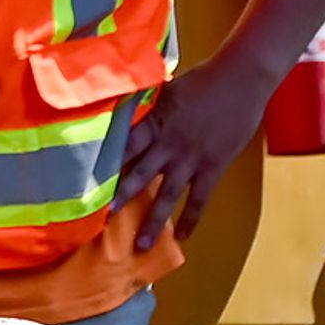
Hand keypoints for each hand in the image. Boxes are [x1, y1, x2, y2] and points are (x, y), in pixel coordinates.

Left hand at [118, 58, 265, 253]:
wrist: (241, 79)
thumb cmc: (202, 79)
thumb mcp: (165, 90)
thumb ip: (145, 106)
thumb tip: (120, 108)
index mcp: (152, 123)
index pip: (121, 148)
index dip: (102, 166)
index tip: (84, 184)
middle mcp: (167, 144)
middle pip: (137, 176)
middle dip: (119, 199)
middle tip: (100, 222)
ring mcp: (190, 158)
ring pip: (167, 195)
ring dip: (153, 221)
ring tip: (140, 245)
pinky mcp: (212, 166)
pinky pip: (200, 199)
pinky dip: (191, 218)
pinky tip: (183, 237)